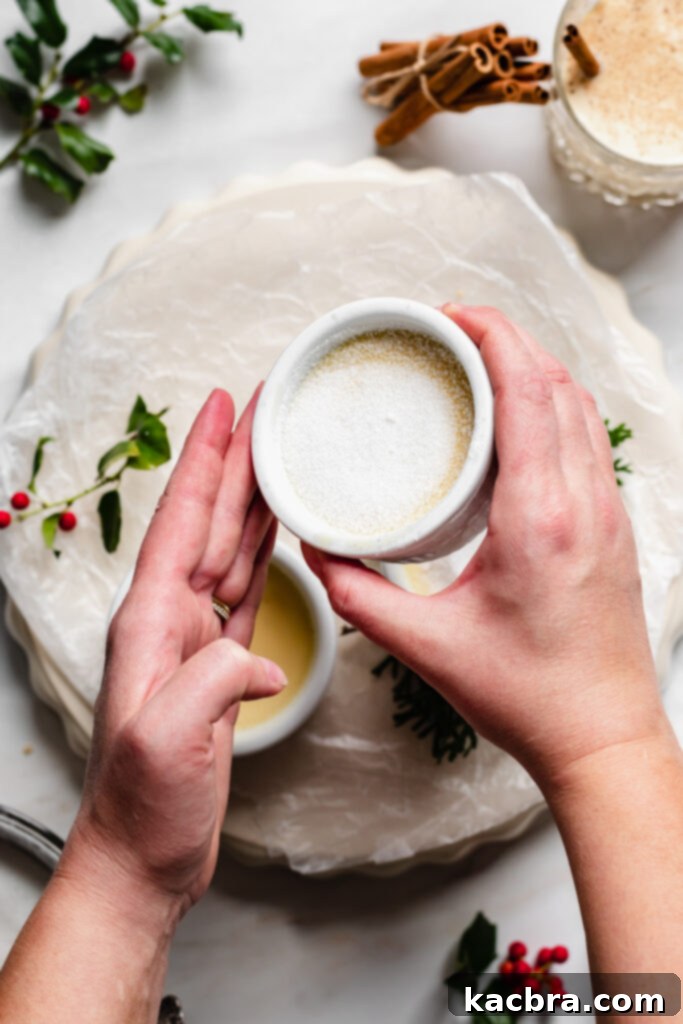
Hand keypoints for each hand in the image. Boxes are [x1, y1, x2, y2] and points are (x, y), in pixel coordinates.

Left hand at [63, 388, 282, 916]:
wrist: (143, 855)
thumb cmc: (142, 806)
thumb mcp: (168, 739)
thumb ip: (213, 680)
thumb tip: (260, 661)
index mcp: (150, 620)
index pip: (182, 520)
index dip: (203, 460)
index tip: (222, 406)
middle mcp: (169, 619)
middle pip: (211, 519)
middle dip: (236, 458)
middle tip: (263, 407)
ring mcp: (194, 640)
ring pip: (232, 547)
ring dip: (254, 496)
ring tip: (278, 451)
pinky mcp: (219, 665)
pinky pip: (248, 590)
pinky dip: (266, 552)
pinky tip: (280, 530)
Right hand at [303, 306, 665, 787]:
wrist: (601, 735)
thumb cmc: (529, 696)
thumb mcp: (426, 647)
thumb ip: (358, 594)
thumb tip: (316, 549)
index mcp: (541, 517)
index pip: (527, 390)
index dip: (491, 334)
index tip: (449, 315)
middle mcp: (585, 501)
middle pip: (556, 381)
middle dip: (506, 337)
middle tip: (450, 331)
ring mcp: (608, 511)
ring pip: (580, 405)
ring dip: (533, 368)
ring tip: (479, 364)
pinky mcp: (612, 525)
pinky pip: (588, 437)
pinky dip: (554, 406)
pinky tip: (515, 422)